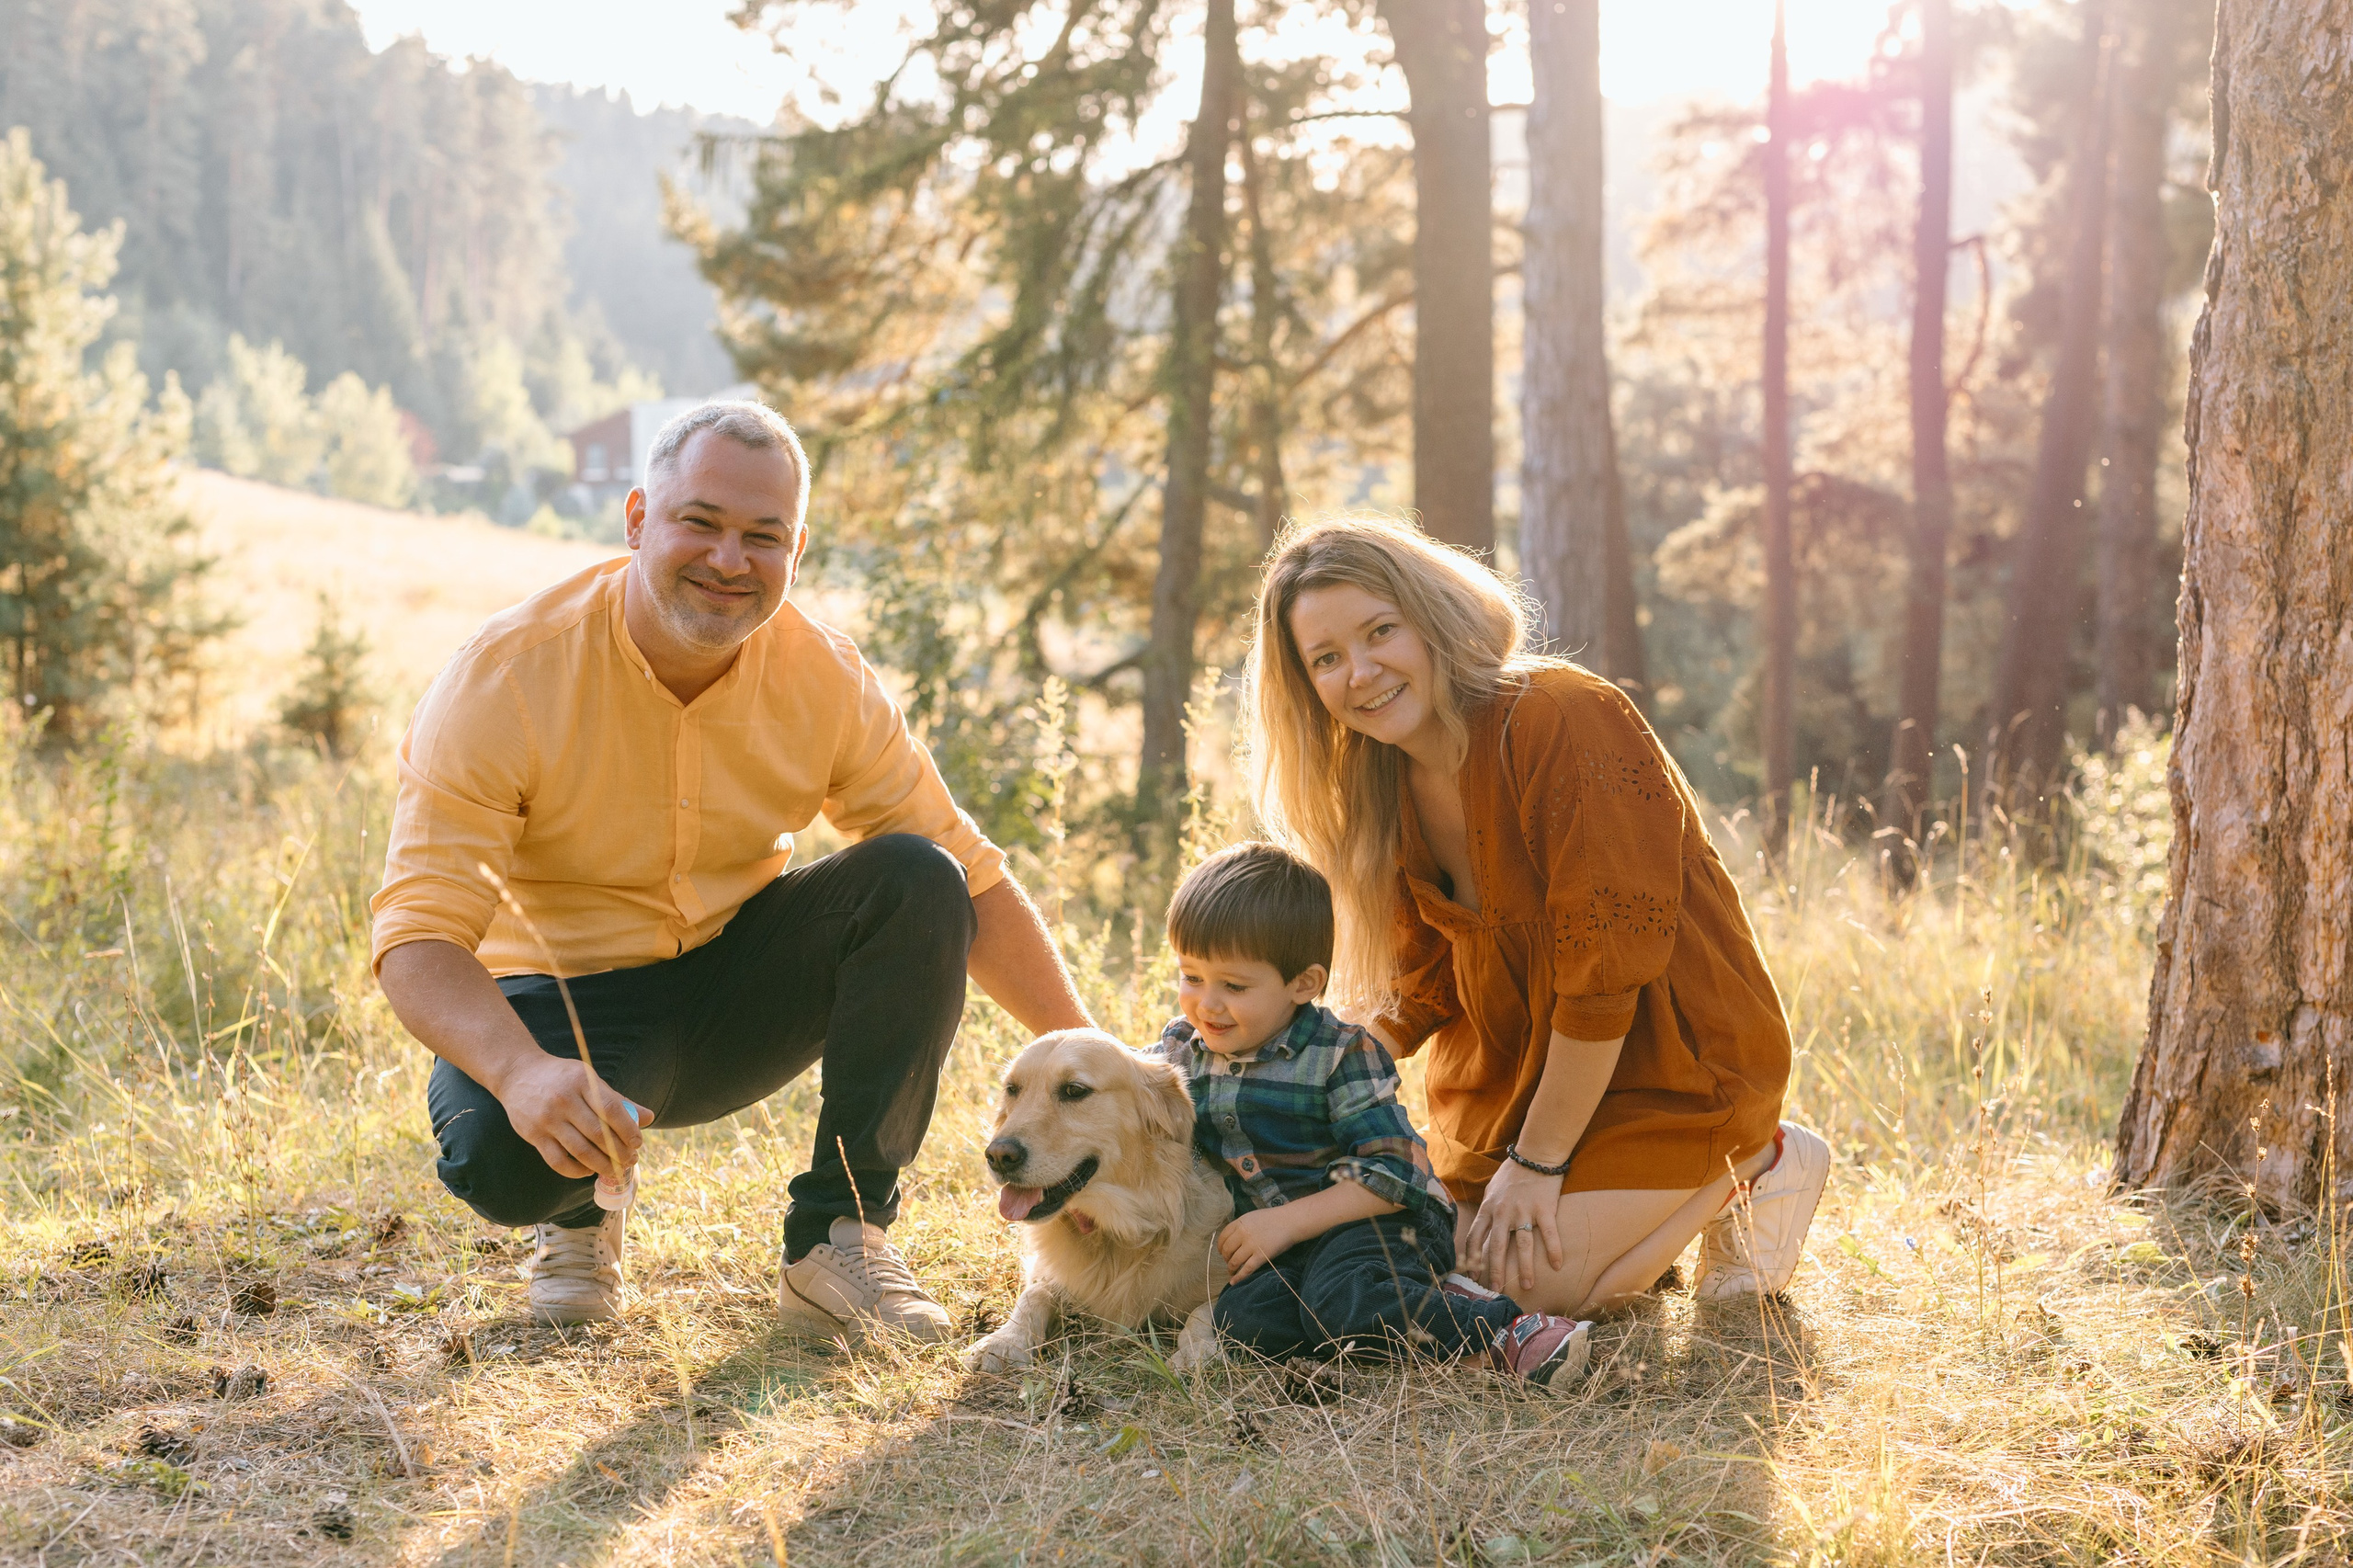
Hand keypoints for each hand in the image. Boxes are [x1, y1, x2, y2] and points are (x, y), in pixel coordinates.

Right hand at [497, 1055, 650, 1181]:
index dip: (628, 1130)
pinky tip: (588, 1171)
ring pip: (580, 1151)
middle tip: (630, 1160)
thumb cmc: (561, 1077)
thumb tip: (648, 1117)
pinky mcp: (533, 1135)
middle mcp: (563, 1100)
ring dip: (602, 1165)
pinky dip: (576, 1171)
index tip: (638, 1143)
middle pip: (598, 1134)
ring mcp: (547, 1119)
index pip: (611, 1110)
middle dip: (619, 1152)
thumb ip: (617, 1099)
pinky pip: (558, 1161)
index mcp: (581, 1081)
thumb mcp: (589, 1078)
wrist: (517, 1073)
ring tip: (615, 1169)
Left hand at [1216, 1208, 1299, 1282]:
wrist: (1290, 1222)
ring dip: (1231, 1268)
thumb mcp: (1252, 1217)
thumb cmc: (1274, 1219)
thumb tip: (1232, 1240)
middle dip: (1226, 1258)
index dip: (1220, 1247)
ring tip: (1231, 1272)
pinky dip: (1238, 1277)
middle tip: (1229, 1262)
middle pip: (1227, 1250)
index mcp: (1240, 1222)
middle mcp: (1243, 1234)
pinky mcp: (1261, 1256)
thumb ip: (1241, 1227)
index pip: (1223, 1236)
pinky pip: (1246, 1269)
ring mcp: (1251, 1245)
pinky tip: (1234, 1281)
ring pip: (1234, 1261)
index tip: (1221, 1252)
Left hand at [1463, 1155, 1564, 1294]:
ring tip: (1528, 1286)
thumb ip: (1487, 1212)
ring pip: (1522, 1245)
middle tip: (1496, 1290)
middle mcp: (1503, 1212)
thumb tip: (1480, 1234)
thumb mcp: (1491, 1191)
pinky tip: (1557, 1266)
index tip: (1473, 1276)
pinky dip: (1554, 1250)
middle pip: (1496, 1247)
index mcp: (1488, 1208)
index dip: (1472, 1259)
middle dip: (1495, 1271)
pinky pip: (1549, 1234)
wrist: (1535, 1156)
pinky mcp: (1544, 1209)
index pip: (1474, 1237)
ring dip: (1524, 1268)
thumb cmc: (1512, 1174)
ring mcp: (1524, 1211)